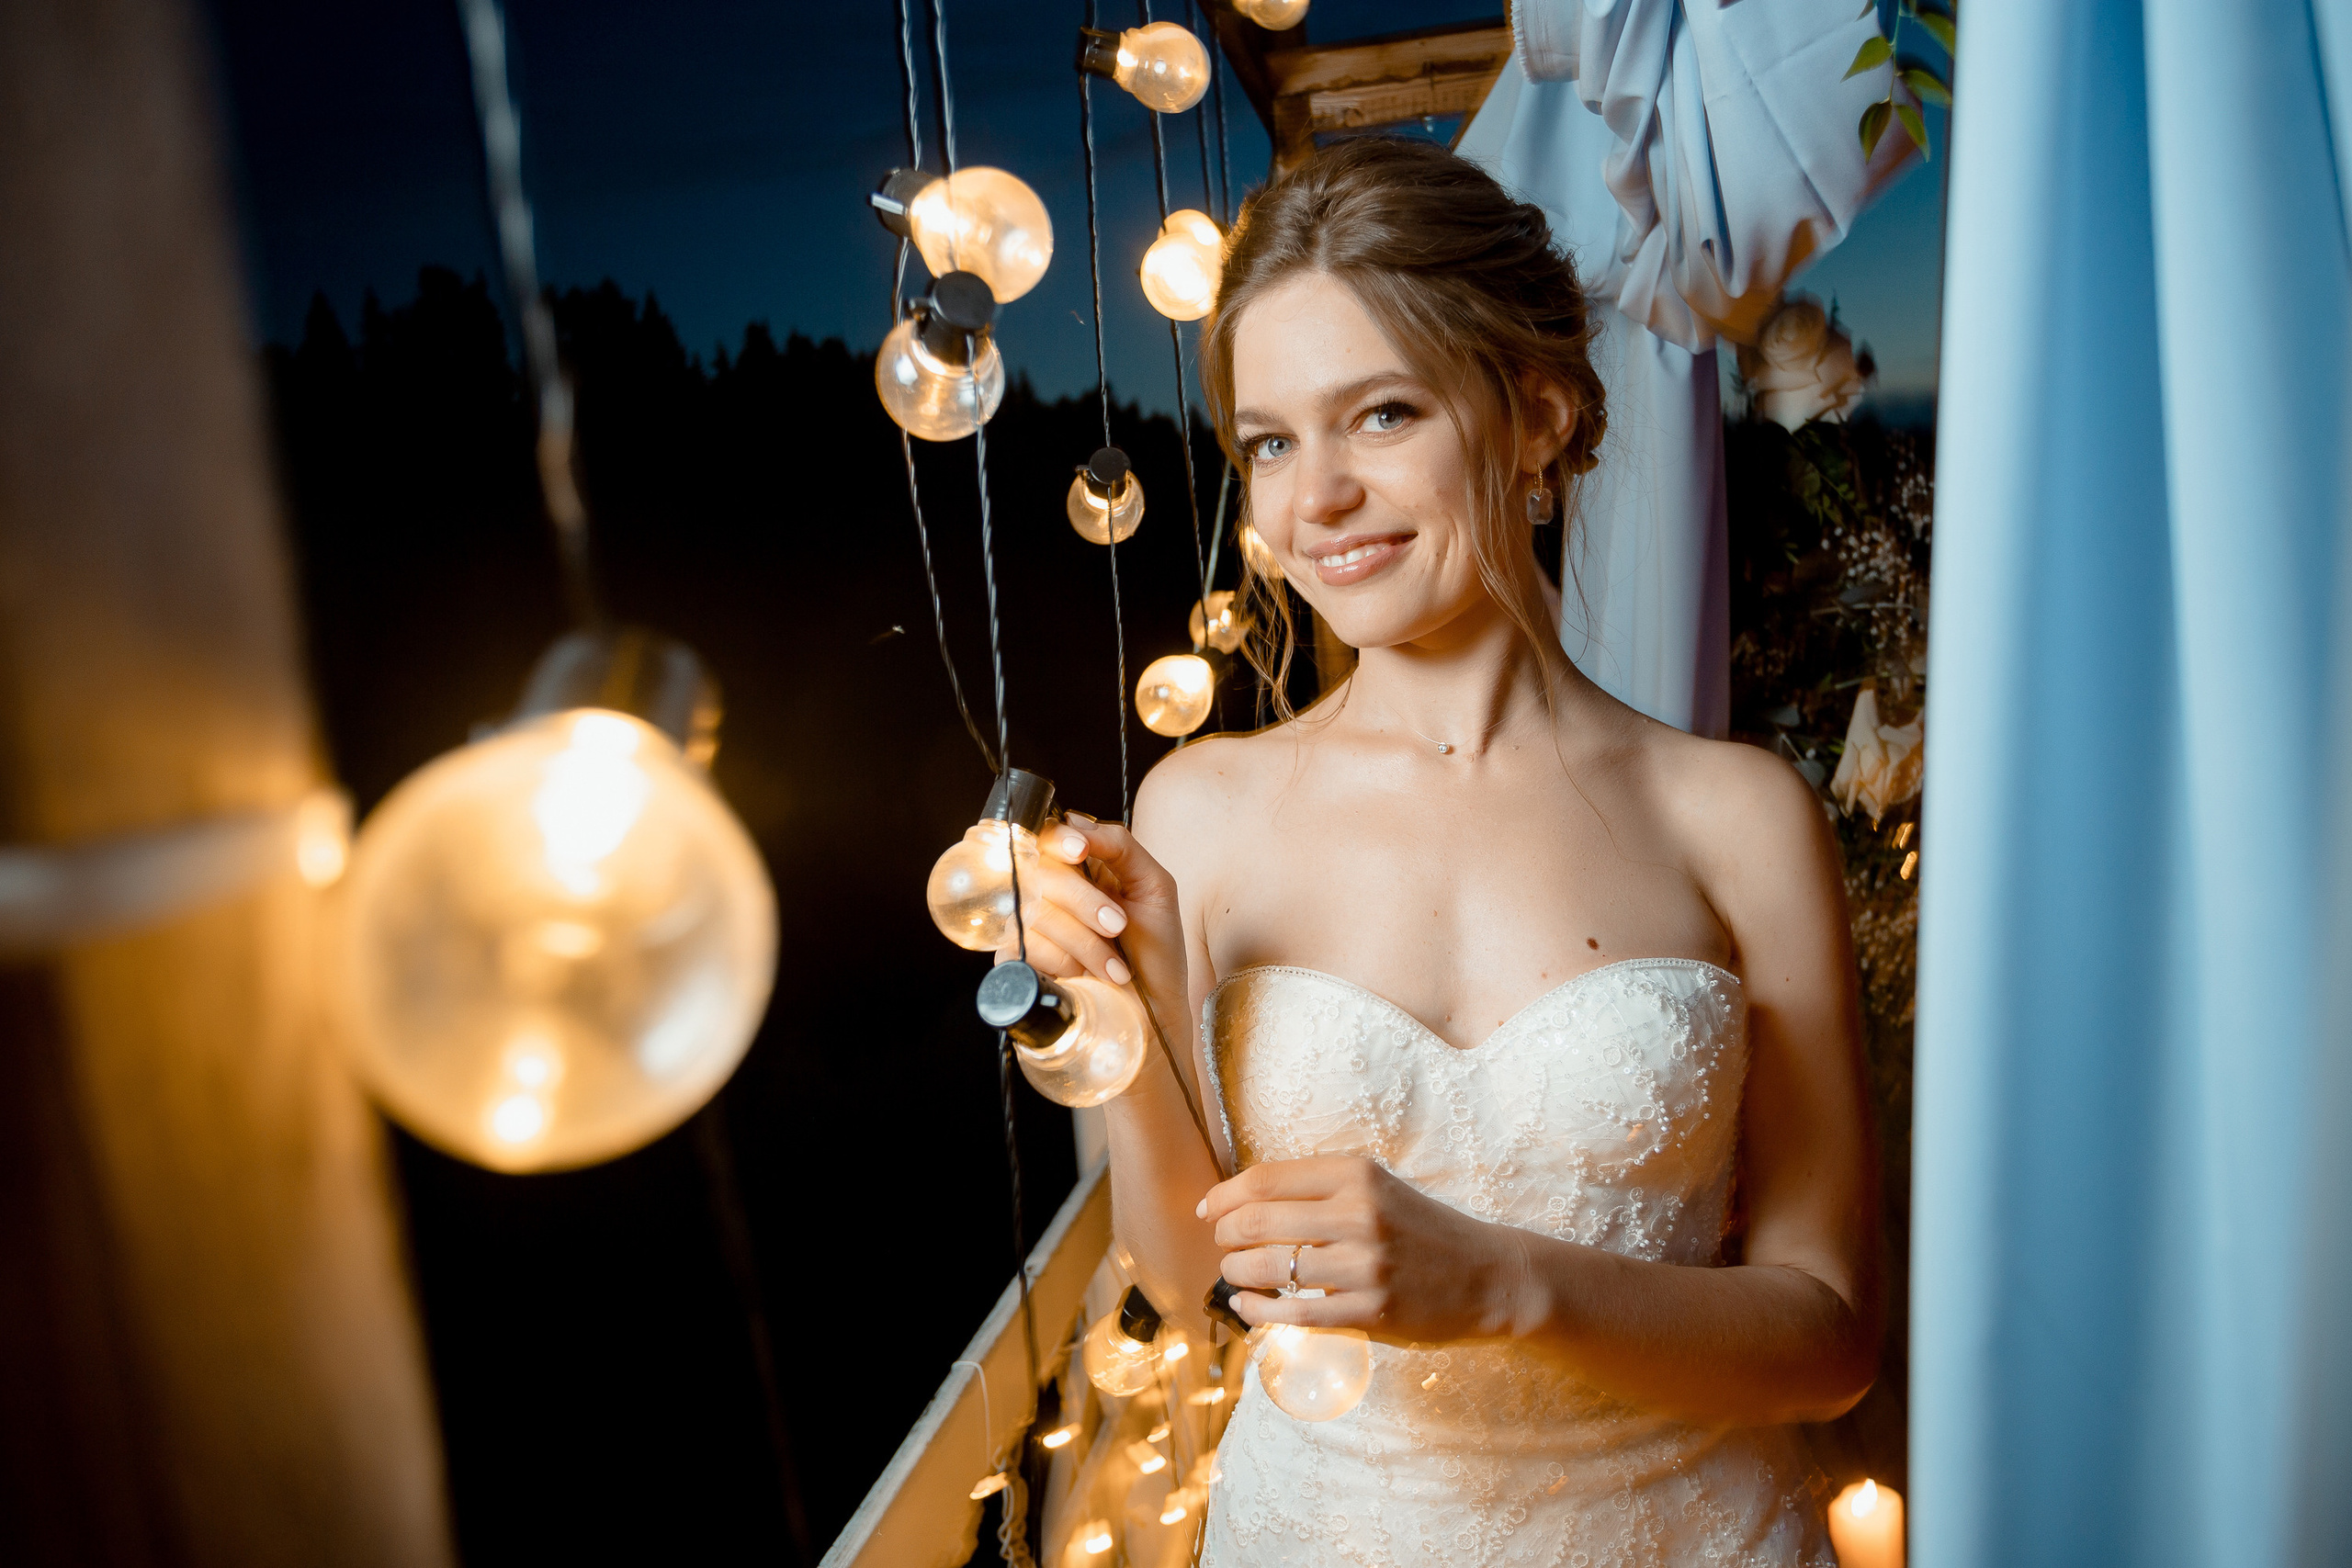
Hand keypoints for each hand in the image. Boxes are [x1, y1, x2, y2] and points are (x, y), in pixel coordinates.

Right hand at [995, 813, 1185, 1018]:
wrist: (1152, 1012)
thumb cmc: (1156, 952)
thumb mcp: (1154, 887)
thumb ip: (1120, 846)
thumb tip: (1075, 823)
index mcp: (1082, 868)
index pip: (1049, 836)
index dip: (1058, 840)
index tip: (1079, 851)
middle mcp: (1052, 892)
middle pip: (1041, 873)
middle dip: (1084, 902)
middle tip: (1118, 926)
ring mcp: (1032, 926)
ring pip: (1035, 912)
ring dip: (1085, 943)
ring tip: (1116, 967)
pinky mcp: (1021, 961)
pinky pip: (1024, 947)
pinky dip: (1064, 963)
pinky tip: (1088, 977)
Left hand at [1204, 1156, 1538, 1342]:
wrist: (1488, 1275)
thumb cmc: (1421, 1229)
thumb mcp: (1376, 1187)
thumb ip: (1318, 1189)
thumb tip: (1242, 1200)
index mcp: (1356, 1174)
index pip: (1266, 1179)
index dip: (1224, 1195)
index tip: (1208, 1210)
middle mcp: (1359, 1214)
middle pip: (1258, 1221)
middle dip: (1225, 1235)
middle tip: (1221, 1243)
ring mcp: (1365, 1265)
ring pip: (1269, 1268)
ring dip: (1237, 1273)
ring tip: (1235, 1274)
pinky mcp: (1370, 1310)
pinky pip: (1293, 1313)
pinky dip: (1258, 1312)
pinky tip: (1247, 1307)